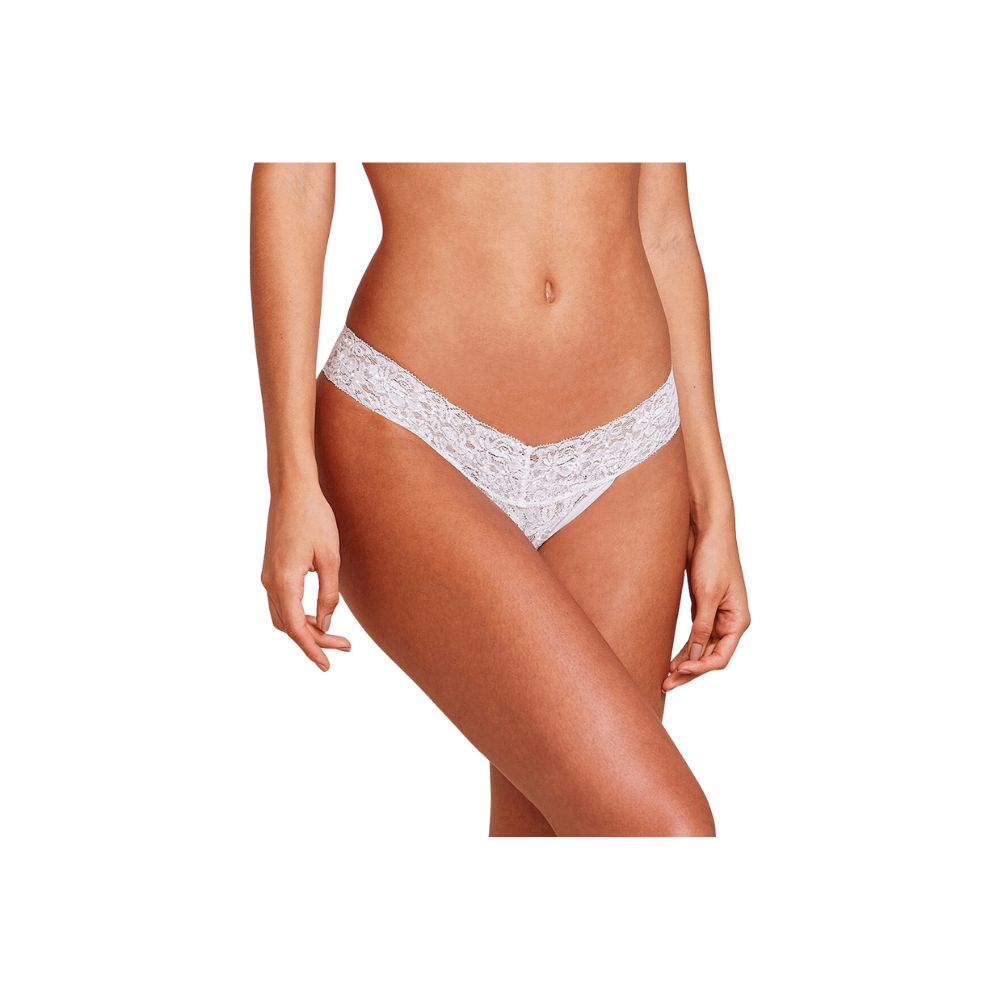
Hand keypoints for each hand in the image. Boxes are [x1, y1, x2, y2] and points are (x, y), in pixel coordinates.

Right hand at [260, 481, 349, 670]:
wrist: (292, 490)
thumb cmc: (315, 518)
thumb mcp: (331, 559)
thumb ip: (329, 595)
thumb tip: (325, 624)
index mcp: (284, 581)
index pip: (296, 628)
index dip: (312, 650)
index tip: (328, 665)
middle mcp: (270, 582)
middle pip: (289, 626)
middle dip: (315, 641)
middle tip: (346, 646)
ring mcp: (267, 576)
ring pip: (282, 616)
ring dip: (306, 629)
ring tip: (335, 635)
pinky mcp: (271, 569)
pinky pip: (281, 602)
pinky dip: (298, 615)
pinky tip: (318, 615)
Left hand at [663, 521, 749, 691]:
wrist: (707, 530)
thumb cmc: (714, 557)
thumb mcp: (707, 594)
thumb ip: (702, 626)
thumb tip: (695, 655)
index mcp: (738, 620)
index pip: (721, 657)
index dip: (700, 668)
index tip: (679, 672)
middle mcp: (729, 621)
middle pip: (710, 657)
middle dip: (689, 672)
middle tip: (665, 684)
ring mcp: (716, 616)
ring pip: (701, 649)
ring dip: (685, 663)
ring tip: (664, 677)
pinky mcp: (702, 608)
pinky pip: (694, 636)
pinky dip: (684, 648)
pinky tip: (669, 658)